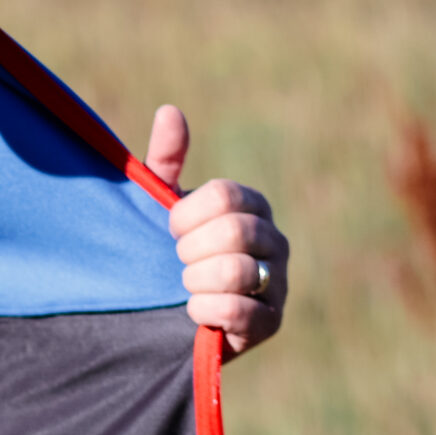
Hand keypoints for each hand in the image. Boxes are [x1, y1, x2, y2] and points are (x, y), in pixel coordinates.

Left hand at [147, 104, 286, 358]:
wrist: (163, 316)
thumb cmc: (165, 252)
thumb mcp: (157, 207)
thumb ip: (164, 162)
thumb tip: (170, 111)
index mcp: (251, 205)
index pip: (225, 196)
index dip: (185, 215)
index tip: (169, 231)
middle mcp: (274, 240)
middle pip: (235, 231)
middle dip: (190, 250)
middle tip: (176, 262)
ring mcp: (278, 281)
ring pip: (238, 271)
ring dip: (196, 281)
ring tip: (184, 287)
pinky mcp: (271, 322)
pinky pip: (242, 312)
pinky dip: (207, 311)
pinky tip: (191, 312)